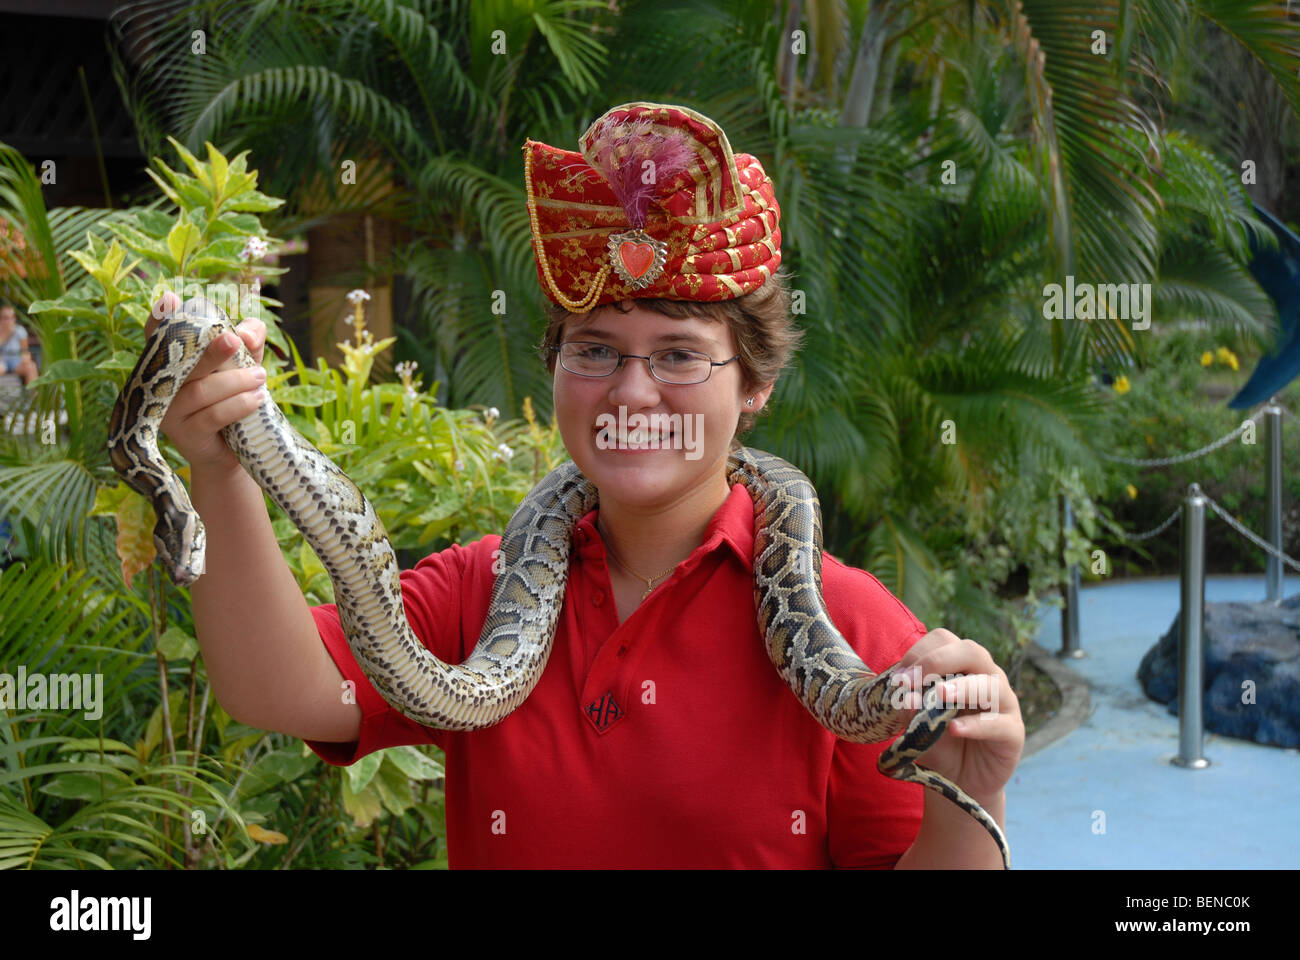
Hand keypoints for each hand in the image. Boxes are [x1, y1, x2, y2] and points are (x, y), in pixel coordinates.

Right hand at [145, 291, 268, 472]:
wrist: (229, 453)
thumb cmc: (232, 399)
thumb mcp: (243, 365)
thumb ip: (248, 341)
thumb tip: (248, 332)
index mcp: (169, 363)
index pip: (158, 337)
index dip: (160, 319)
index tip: (170, 299)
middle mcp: (160, 385)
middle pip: (184, 362)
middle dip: (211, 350)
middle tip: (235, 340)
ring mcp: (168, 412)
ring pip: (202, 390)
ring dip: (236, 381)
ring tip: (261, 377)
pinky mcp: (184, 435)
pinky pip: (212, 416)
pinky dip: (238, 404)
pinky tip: (257, 398)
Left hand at [892, 628, 1023, 802]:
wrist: (961, 780)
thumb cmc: (939, 743)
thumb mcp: (917, 726)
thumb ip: (910, 712)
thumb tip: (907, 697)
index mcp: (961, 666)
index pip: (944, 640)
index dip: (919, 653)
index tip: (898, 679)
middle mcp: (986, 677)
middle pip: (971, 651)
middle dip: (939, 661)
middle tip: (912, 681)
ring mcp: (1004, 703)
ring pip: (990, 684)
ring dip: (962, 687)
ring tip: (940, 695)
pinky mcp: (1013, 733)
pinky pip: (1000, 724)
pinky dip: (976, 725)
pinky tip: (954, 730)